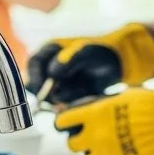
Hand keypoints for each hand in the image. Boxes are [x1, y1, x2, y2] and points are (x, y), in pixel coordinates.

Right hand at [26, 22, 153, 104]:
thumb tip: (52, 72)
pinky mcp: (68, 95)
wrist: (119, 64)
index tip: (42, 89)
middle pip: (38, 83)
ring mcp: (59, 82)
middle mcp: (51, 67)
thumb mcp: (87, 51)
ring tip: (82, 90)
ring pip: (52, 96)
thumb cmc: (101, 52)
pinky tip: (86, 94)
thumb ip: (70, 59)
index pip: (34, 63)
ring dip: (65, 97)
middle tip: (61, 97)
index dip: (35, 76)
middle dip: (48, 93)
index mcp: (51, 50)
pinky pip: (64, 104)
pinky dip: (73, 102)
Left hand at [56, 86, 153, 154]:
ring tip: (114, 145)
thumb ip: (104, 106)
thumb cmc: (152, 105)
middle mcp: (95, 136)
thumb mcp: (124, 97)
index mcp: (94, 114)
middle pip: (73, 145)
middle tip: (92, 136)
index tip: (68, 124)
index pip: (63, 122)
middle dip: (80, 141)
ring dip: (98, 153)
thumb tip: (93, 110)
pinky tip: (125, 154)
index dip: (64, 122)